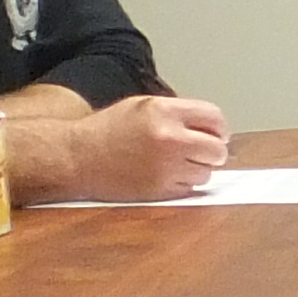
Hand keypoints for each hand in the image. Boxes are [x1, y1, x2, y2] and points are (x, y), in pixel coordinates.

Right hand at [77, 92, 230, 200]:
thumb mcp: (142, 106)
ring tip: (178, 163)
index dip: (219, 128)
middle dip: (213, 151)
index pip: (214, 118)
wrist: (78, 158)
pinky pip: (189, 189)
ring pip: (206, 173)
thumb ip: (177, 112)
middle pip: (217, 149)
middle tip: (203, 151)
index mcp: (164, 112)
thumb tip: (209, 126)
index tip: (217, 134)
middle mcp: (169, 138)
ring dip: (198, 169)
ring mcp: (165, 167)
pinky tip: (167, 175)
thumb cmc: (108, 130)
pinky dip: (184, 184)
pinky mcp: (159, 190)